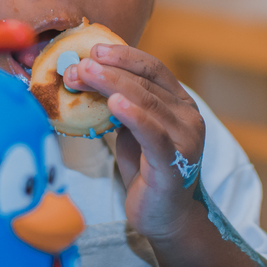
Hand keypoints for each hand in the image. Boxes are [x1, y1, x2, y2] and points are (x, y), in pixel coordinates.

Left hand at [63, 45, 205, 241]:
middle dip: (108, 70)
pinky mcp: (175, 163)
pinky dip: (134, 116)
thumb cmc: (146, 171)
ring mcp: (185, 139)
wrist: (166, 217)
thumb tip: (83, 77)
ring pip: (148, 102)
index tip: (94, 49)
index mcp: (180, 103)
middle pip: (146, 82)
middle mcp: (188, 116)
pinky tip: (114, 103)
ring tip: (85, 74)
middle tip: (78, 64)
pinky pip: (154, 134)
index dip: (124, 55)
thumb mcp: (131, 130)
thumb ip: (120, 104)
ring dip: (113, 85)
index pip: (153, 68)